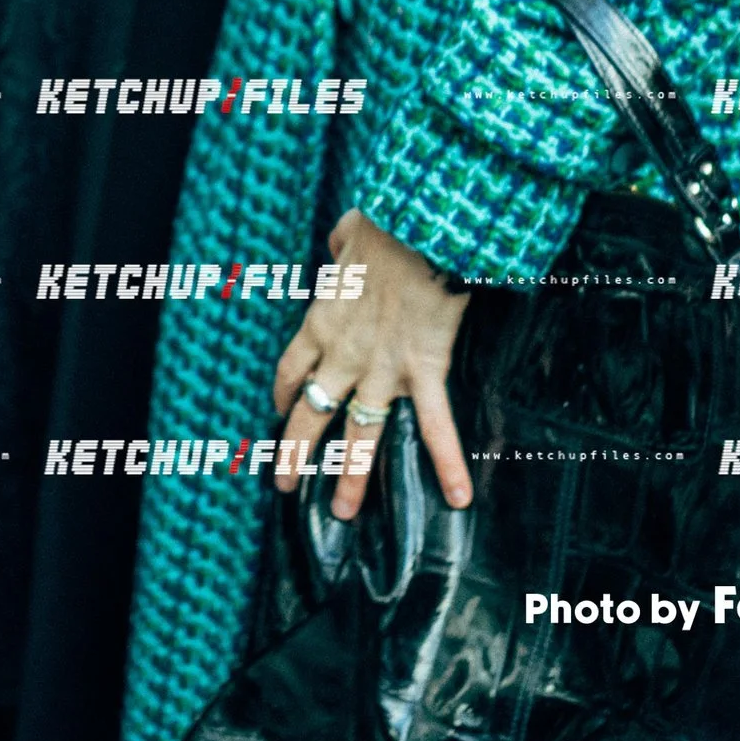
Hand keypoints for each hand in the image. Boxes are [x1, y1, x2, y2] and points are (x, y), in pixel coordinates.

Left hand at [274, 209, 472, 525]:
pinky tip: (460, 497)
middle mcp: (343, 355)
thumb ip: (340, 246)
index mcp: (320, 322)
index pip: (291, 368)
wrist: (420, 229)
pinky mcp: (422, 371)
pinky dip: (449, 463)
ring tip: (343, 514)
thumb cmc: (386, 226)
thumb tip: (341, 243)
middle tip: (285, 484)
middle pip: (311, 412)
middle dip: (296, 452)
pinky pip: (435, 425)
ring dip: (350, 476)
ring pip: (360, 433)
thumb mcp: (349, 232)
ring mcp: (382, 369)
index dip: (283, 393)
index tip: (280, 411)